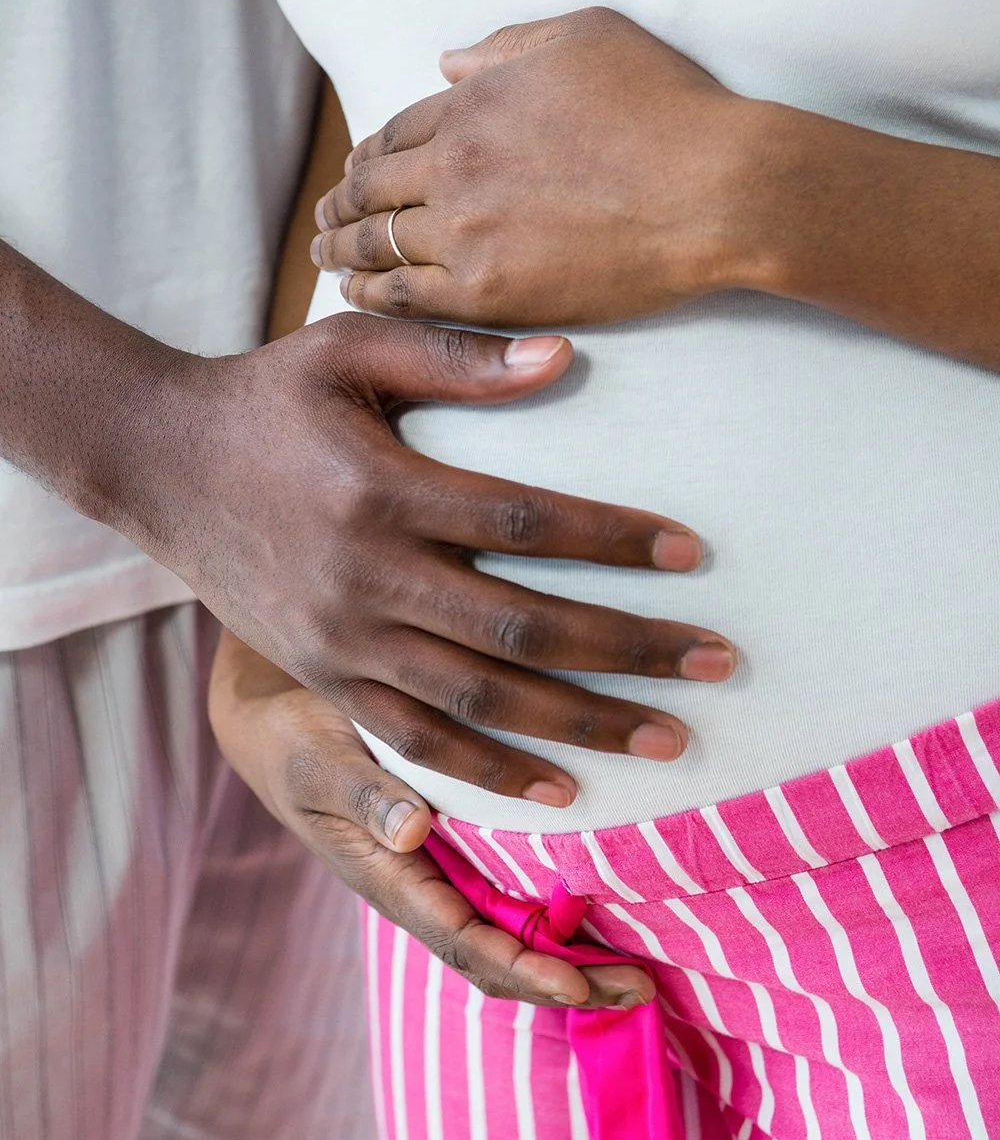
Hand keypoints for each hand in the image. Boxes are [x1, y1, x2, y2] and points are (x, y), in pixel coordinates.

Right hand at [133, 313, 733, 807]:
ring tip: (670, 742)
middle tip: (718, 663)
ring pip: (480, 704)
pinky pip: (418, 740)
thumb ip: (455, 356)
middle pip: (521, 631)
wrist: (157, 463)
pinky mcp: (325, 678)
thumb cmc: (266, 395)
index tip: (693, 555)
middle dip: (629, 652)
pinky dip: (491, 774)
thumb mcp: (348, 347)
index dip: (614, 540)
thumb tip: (566, 358)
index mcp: (381, 491)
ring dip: (581, 727)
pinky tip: (560, 792)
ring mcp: (342, 642)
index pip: (525, 523)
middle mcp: (364, 578)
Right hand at [208, 631, 655, 1008]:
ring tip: (643, 960)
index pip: (461, 943)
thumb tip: (409, 830)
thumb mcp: (319, 761)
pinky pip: (511, 886)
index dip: (522, 968)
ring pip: (512, 928)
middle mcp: (422, 885)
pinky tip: (607, 893)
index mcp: (388, 877)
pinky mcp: (457, 840)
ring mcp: (441, 868)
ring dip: (572, 952)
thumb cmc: (295, 740)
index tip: (580, 984)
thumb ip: (361, 795)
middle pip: (499, 955)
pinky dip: (558, 905)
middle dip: (568, 979)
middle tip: (643, 983)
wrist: (279, 720)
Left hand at [312, 6, 760, 326]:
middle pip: (373, 188)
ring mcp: (467, 235)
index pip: (397, 132)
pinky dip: (372, 293)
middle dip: (340, 202)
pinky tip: (356, 294)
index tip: (357, 167)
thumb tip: (448, 63)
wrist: (713, 190)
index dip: (370, 153)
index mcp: (474, 105)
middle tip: (323, 218)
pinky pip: (406, 295)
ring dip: (342, 249)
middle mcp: (455, 167)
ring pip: (378, 243)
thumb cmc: (665, 109)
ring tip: (325, 257)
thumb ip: (506, 50)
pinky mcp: (489, 294)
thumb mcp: (585, 39)